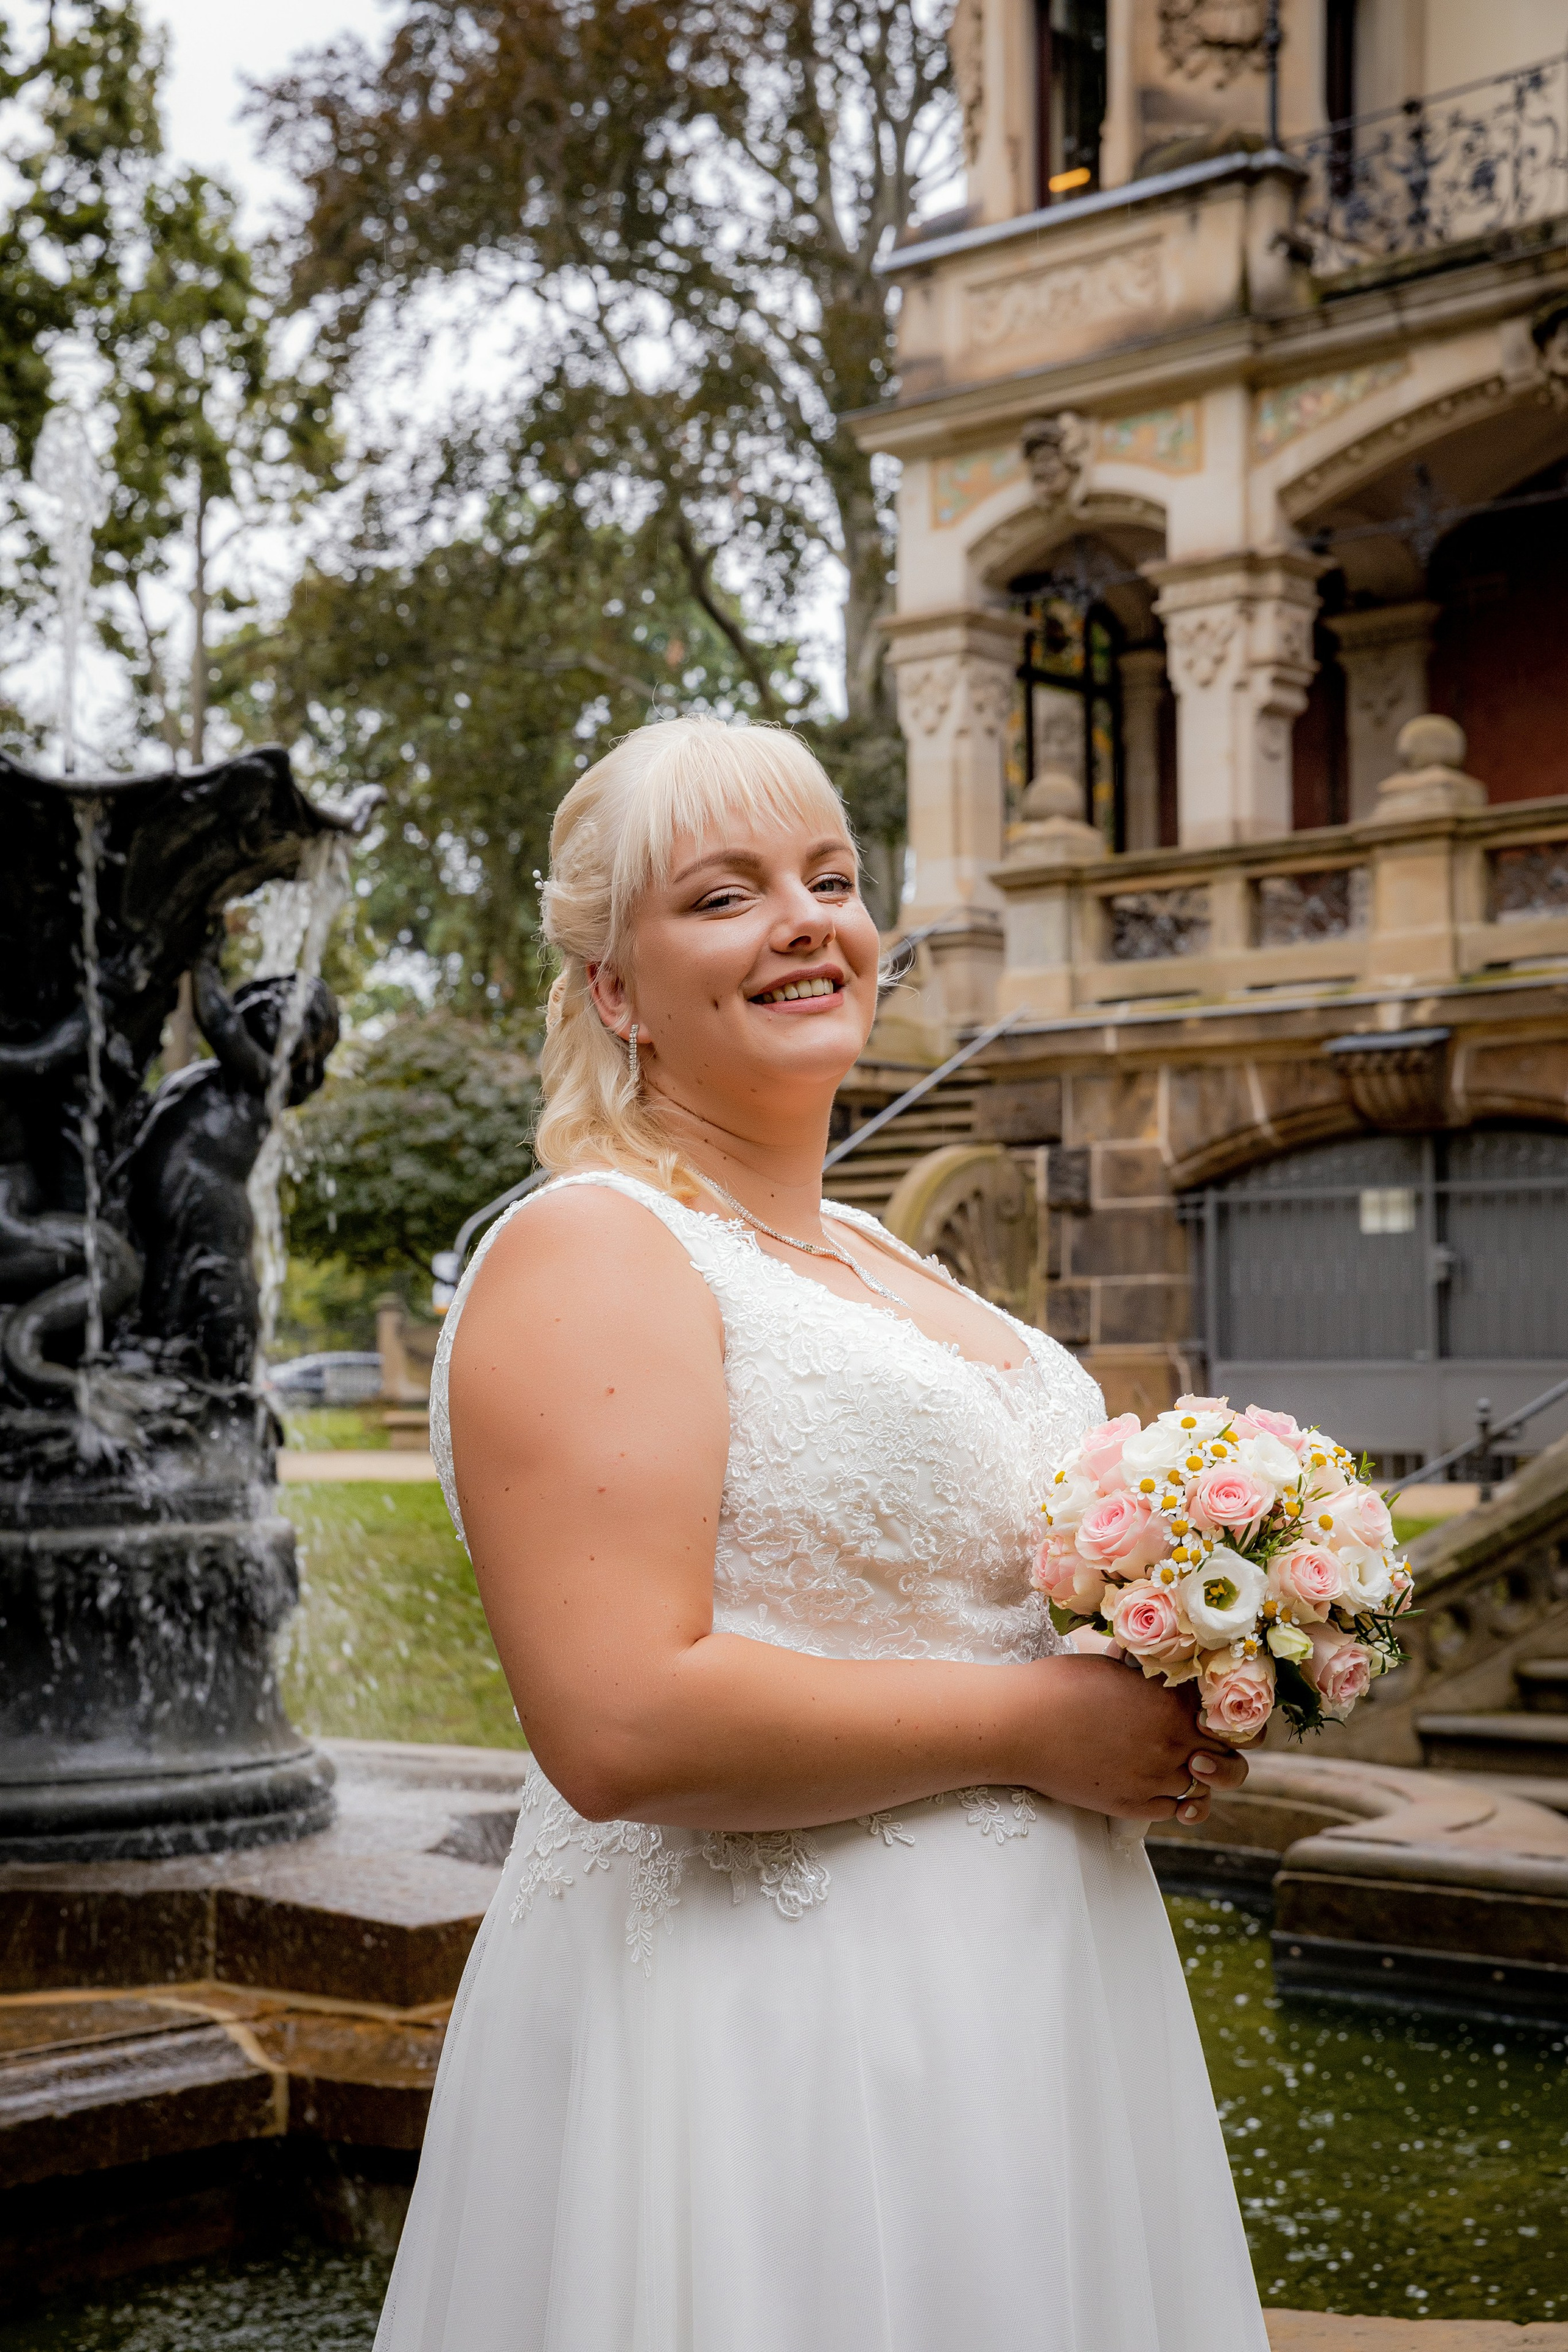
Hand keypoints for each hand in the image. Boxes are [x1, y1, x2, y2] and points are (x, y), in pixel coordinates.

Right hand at [1021, 1653, 1248, 1824]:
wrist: (1019, 1724)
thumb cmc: (1061, 1685)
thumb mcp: (1117, 1667)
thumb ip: (1154, 1678)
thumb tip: (1170, 1670)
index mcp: (1173, 1704)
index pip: (1230, 1718)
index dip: (1230, 1718)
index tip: (1218, 1716)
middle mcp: (1173, 1743)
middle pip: (1229, 1762)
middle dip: (1222, 1755)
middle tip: (1205, 1746)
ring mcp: (1154, 1778)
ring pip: (1201, 1788)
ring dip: (1195, 1777)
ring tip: (1179, 1764)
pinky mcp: (1132, 1805)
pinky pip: (1172, 1809)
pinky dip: (1173, 1800)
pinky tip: (1160, 1785)